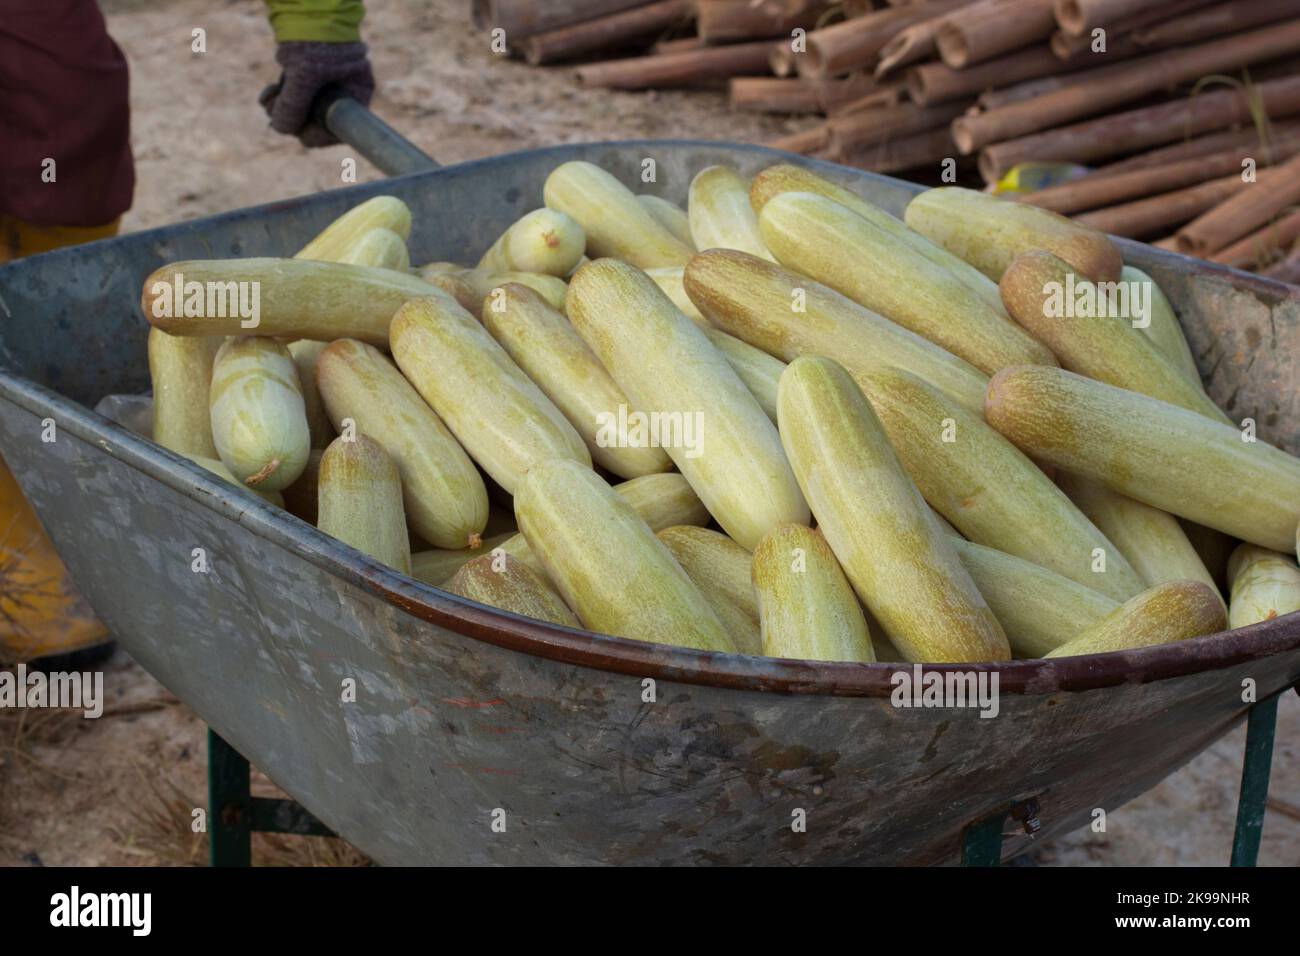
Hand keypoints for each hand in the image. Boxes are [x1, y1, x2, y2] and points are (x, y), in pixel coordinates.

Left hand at [260, 41, 374, 147]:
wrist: (308, 4)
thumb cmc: (315, 38)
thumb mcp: (304, 75)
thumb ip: (293, 105)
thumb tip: (280, 129)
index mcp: (357, 95)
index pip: (339, 131)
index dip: (316, 135)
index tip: (296, 131)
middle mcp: (346, 93)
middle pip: (319, 123)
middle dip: (294, 119)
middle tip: (273, 112)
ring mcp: (328, 85)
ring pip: (304, 110)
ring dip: (283, 108)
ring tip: (268, 99)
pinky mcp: (311, 76)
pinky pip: (297, 96)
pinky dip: (283, 97)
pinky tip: (270, 92)